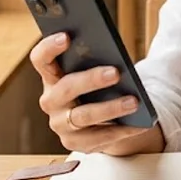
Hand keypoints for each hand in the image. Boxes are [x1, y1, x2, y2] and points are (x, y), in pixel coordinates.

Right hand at [31, 33, 154, 152]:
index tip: (67, 36)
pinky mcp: (74, 143)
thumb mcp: (94, 71)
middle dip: (91, 80)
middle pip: (66, 88)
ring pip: (83, 116)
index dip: (49, 47)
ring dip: (110, 108)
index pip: (41, 59)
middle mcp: (51, 100)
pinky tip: (139, 124)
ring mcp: (60, 124)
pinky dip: (122, 130)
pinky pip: (99, 137)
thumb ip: (95, 61)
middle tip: (115, 73)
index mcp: (51, 76)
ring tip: (133, 102)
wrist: (100, 121)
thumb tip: (114, 57)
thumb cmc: (97, 87)